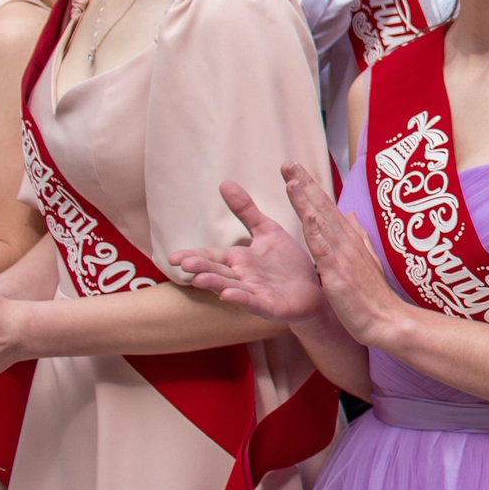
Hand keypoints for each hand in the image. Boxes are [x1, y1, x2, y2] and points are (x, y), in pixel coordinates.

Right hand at [169, 182, 329, 322]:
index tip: (173, 257)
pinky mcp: (269, 306)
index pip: (211, 257)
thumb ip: (246, 211)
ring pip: (231, 288)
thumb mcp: (267, 230)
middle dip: (201, 268)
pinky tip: (228, 295)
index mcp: (239, 260)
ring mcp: (254, 293)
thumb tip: (224, 183)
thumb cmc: (287, 262)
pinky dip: (240, 299)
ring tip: (199, 280)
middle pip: (217, 272)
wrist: (315, 287)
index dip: (193, 256)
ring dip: (215, 284)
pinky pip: (253, 303)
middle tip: (183, 264)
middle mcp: (242, 277)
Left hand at [278, 162, 410, 345]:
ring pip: (321, 223)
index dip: (312, 189)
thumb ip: (358, 237)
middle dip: (305, 185)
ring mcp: (343, 257)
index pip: (328, 209)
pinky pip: (325, 250)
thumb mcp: (367, 262)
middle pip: (323, 208)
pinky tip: (307, 215)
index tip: (297, 170)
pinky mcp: (338, 274)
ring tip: (293, 178)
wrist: (388, 322)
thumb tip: (350, 215)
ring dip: (307, 200)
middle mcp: (347, 244)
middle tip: (288, 163)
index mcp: (350, 242)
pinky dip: (316, 231)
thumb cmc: (375, 297)